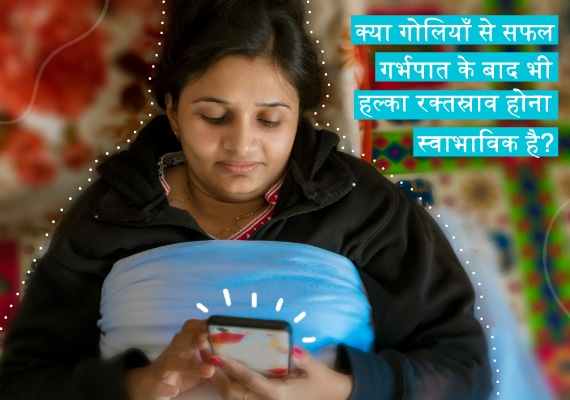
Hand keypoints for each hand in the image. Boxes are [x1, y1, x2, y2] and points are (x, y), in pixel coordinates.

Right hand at [125, 319, 215, 399]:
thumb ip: (210, 359)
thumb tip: (231, 353)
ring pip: (171, 362)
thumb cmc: (177, 372)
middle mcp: (171, 353)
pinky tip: (174, 390)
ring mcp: (161, 369)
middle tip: (207, 339)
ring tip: (209, 370)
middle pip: (179, 341)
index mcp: (182, 345)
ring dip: (189, 365)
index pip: (189, 329)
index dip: (200, 325)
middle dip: (193, 339)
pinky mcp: (153, 385)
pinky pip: (157, 385)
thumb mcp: (195, 364)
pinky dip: (165, 387)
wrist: (148, 385)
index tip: (213, 324)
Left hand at [205, 347, 352, 399]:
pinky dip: (226, 385)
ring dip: (218, 381)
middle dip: (217, 377)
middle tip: (203, 356)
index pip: (250, 380)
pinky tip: (218, 372)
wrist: (327, 395)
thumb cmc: (319, 380)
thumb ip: (304, 360)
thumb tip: (293, 350)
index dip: (232, 368)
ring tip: (206, 362)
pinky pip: (239, 397)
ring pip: (233, 397)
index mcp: (278, 394)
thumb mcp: (315, 368)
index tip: (217, 357)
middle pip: (234, 393)